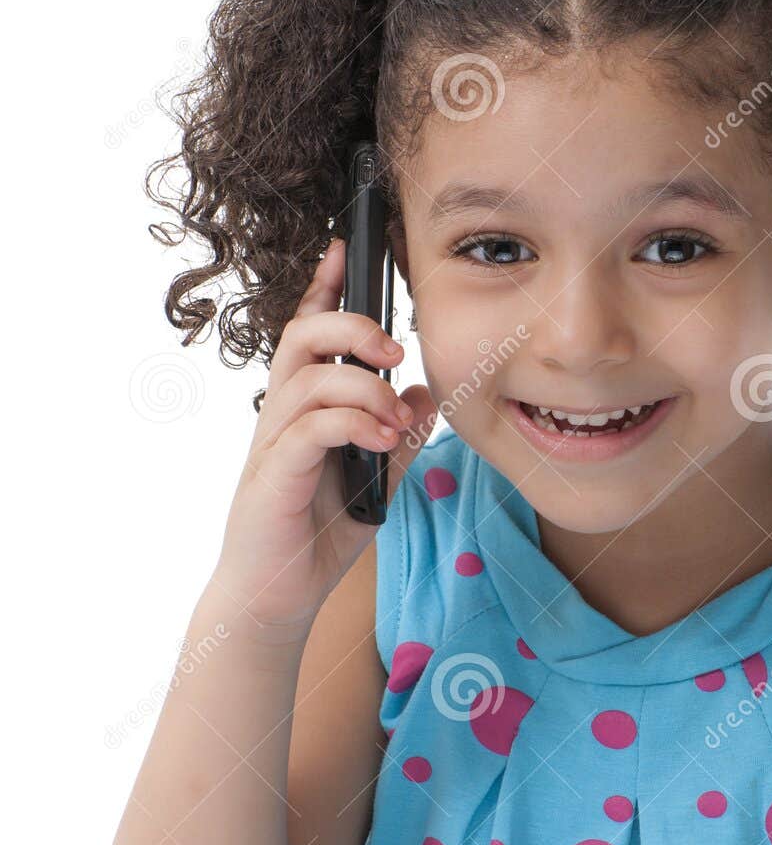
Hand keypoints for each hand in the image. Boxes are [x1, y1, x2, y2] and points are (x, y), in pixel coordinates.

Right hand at [208, 238, 436, 637]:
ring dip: (365, 388)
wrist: (277, 597)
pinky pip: (308, 429)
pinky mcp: (272, 477)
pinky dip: (352, 425)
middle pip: (302, 337)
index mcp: (305, 407)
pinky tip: (382, 442)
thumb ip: (400, 436)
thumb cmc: (319, 535)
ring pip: (309, 379)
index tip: (346, 247)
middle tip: (398, 350)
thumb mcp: (378, 481)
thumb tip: (425, 394)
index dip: (325, 286)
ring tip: (397, 418)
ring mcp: (272, 444)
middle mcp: (282, 415)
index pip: (309, 331)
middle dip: (353, 328)